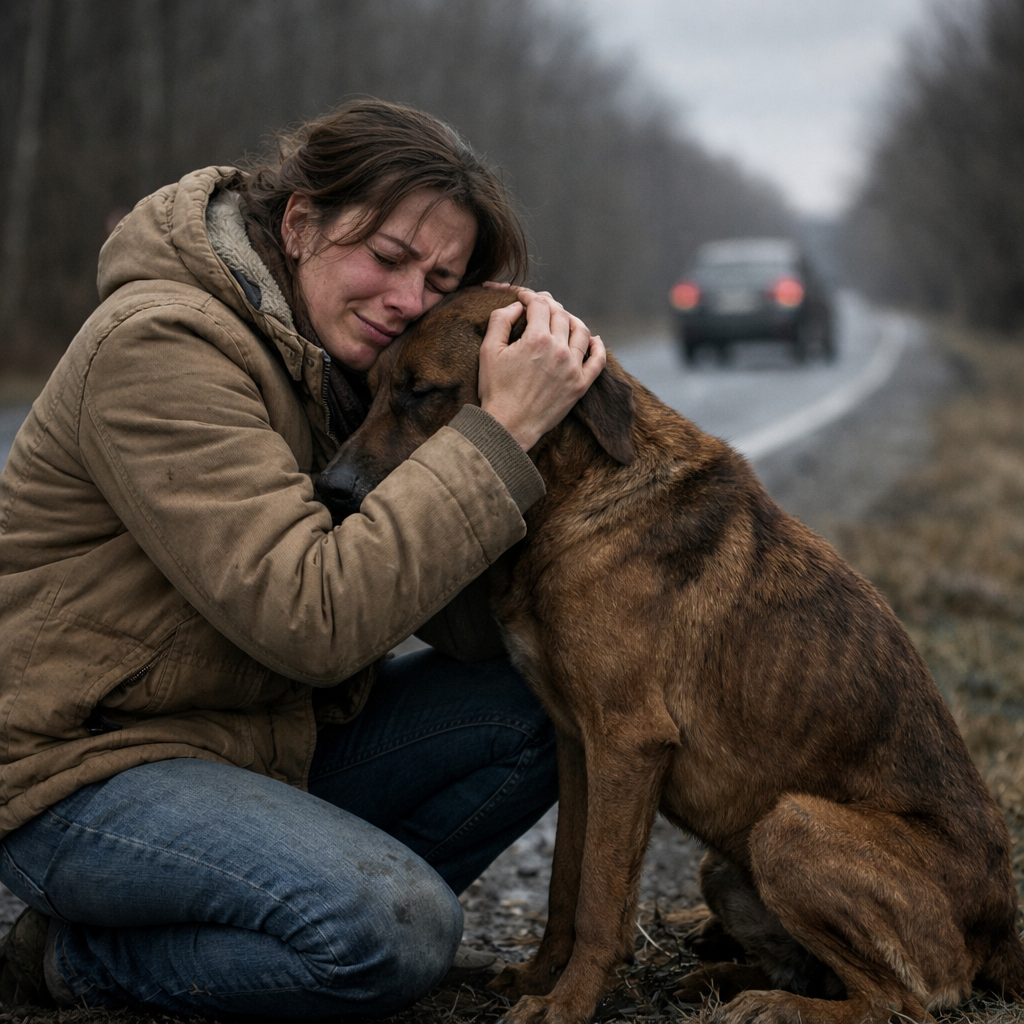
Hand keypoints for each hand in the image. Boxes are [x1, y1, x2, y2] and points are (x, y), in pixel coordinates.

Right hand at [478, 288, 606, 450]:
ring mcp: (573, 368)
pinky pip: (598, 360)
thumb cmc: (496, 390)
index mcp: (537, 339)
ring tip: (563, 319)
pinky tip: (593, 339)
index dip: (530, 296)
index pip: (540, 305)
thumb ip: (500, 320)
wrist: (508, 426)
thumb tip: (517, 307)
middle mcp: (559, 350)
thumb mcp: (488, 351)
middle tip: (540, 306)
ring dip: (572, 320)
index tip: (523, 298)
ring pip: (581, 331)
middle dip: (549, 305)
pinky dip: (598, 346)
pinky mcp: (580, 385)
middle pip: (561, 315)